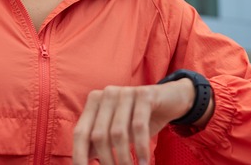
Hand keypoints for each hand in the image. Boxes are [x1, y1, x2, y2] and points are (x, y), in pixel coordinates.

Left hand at [72, 78, 194, 164]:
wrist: (170, 100)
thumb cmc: (138, 120)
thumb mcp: (117, 132)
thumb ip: (98, 144)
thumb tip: (81, 163)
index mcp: (94, 102)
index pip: (81, 132)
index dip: (79, 155)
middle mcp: (107, 94)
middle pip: (99, 135)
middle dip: (107, 161)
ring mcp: (125, 92)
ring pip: (118, 132)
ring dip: (124, 158)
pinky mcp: (144, 94)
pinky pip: (139, 126)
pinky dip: (141, 148)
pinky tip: (144, 163)